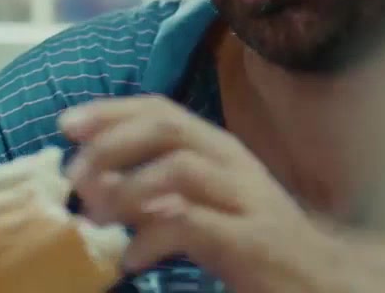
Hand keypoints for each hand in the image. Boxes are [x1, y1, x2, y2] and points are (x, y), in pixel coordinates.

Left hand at [60, 96, 350, 292]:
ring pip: (179, 168)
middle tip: (75, 177)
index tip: (65, 125)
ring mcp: (244, 199)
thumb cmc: (250, 240)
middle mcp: (232, 162)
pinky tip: (130, 258)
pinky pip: (192, 224)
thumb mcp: (205, 200)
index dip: (111, 111)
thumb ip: (159, 185)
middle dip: (112, 143)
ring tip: (99, 218)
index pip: (162, 109)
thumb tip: (94, 181)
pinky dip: (152, 237)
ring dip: (128, 188)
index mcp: (218, 148)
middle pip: (168, 127)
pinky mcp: (249, 240)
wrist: (319, 278)